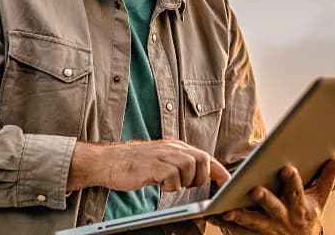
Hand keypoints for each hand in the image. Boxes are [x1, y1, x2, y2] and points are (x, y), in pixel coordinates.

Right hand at [67, 140, 229, 191]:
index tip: (227, 183)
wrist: (107, 161)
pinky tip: (161, 185)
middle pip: (202, 159)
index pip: (205, 156)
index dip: (219, 170)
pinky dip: (171, 185)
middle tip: (189, 186)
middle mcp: (171, 148)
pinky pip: (172, 175)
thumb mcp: (160, 160)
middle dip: (202, 176)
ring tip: (172, 185)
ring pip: (190, 165)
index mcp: (176, 147)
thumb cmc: (134, 164)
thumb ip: (178, 164)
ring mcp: (161, 155)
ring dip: (186, 181)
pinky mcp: (151, 166)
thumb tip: (199, 175)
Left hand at [209, 156, 334, 234]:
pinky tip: (213, 216)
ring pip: (252, 222)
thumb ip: (327, 177)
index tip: (287, 168)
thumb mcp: (320, 198)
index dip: (292, 181)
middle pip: (273, 208)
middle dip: (264, 199)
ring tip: (225, 210)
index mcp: (300, 207)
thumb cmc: (309, 214)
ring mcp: (268, 229)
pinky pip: (238, 231)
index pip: (297, 192)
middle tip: (254, 190)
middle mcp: (284, 218)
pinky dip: (225, 224)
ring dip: (239, 216)